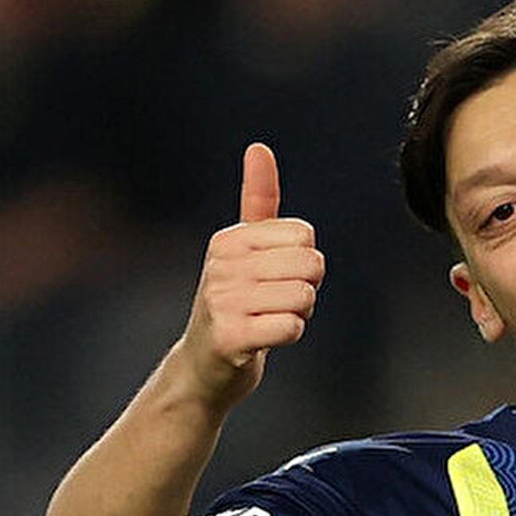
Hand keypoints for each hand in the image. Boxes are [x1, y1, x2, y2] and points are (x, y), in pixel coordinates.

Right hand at [176, 143, 324, 407]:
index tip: (274, 279)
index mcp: (229, 239)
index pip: (305, 236)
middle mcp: (222, 265)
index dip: (303, 262)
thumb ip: (258, 200)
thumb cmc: (235, 304)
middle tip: (274, 305)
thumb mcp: (244, 249)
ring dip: (297, 315)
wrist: (204, 368)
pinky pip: (292, 326)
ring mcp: (222, 300)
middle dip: (305, 290)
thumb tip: (259, 147)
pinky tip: (264, 340)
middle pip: (311, 264)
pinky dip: (289, 336)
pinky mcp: (229, 336)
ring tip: (267, 321)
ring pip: (304, 296)